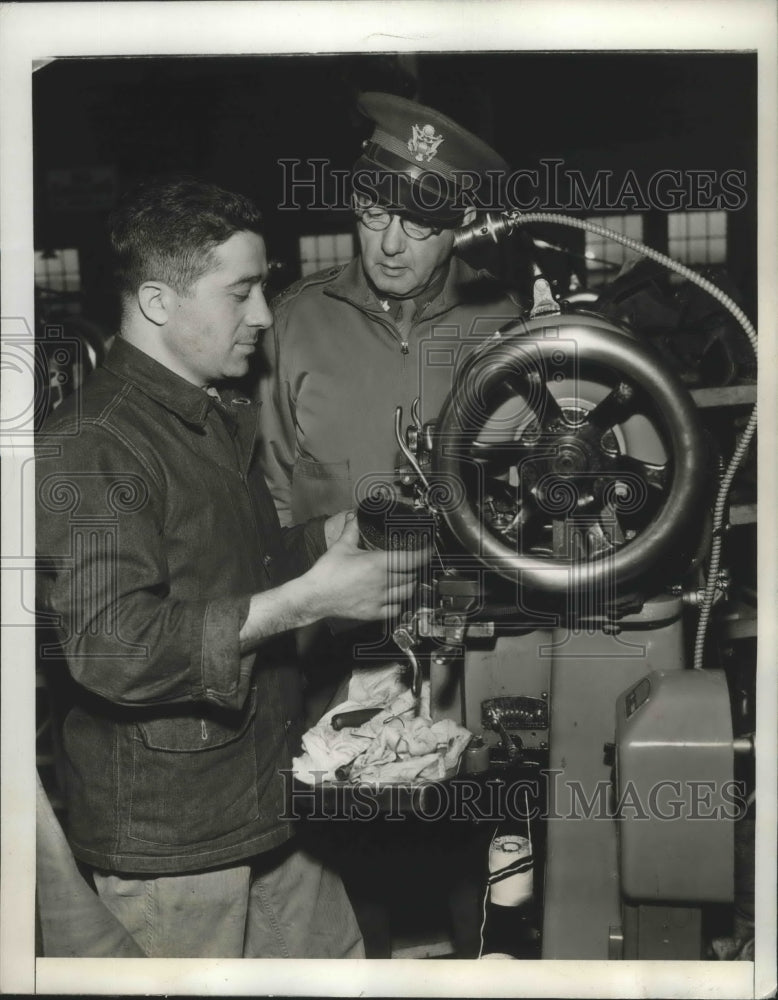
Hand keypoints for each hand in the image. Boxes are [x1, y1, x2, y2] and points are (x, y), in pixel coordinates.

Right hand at [303, 513, 426, 620]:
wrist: (315, 596)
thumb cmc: (327, 572)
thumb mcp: (341, 546)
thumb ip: (351, 530)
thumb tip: (353, 516)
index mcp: (377, 563)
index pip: (411, 559)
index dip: (424, 554)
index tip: (428, 550)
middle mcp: (383, 581)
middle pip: (411, 575)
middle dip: (415, 569)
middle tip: (414, 564)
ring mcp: (379, 598)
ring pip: (407, 592)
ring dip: (410, 585)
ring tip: (409, 579)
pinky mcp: (373, 612)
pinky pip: (395, 609)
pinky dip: (399, 603)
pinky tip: (396, 599)